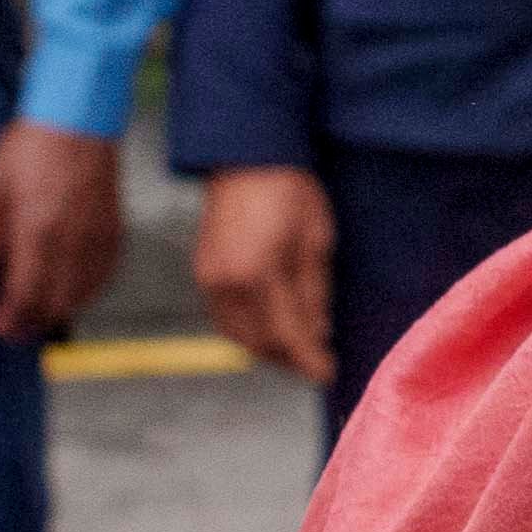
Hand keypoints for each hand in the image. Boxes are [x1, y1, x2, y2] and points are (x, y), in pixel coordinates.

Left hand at [0, 116, 126, 346]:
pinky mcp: (113, 233)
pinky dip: (84, 294)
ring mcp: (96, 239)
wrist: (76, 121)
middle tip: (13, 331)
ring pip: (80, 296)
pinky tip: (69, 294)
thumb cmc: (27, 151)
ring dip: (56, 313)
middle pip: (53, 304)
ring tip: (36, 317)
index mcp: (36, 233)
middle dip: (31, 325)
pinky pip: (102, 278)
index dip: (10, 320)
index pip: (25, 296)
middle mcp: (70, 243)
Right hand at [193, 159, 337, 383]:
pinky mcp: (203, 273)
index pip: (288, 334)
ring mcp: (209, 279)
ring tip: (296, 348)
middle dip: (289, 359)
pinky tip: (271, 328)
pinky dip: (248, 332)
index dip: (309, 360)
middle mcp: (227, 282)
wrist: (247, 157)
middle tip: (317, 361)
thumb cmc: (291, 192)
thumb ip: (314, 292)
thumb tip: (317, 333)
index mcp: (260, 273)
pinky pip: (225, 319)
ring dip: (268, 349)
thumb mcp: (316, 240)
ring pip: (238, 336)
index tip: (328, 375)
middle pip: (259, 343)